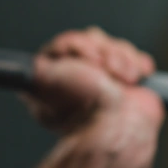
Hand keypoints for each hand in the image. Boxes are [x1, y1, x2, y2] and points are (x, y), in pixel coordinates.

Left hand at [24, 27, 163, 134]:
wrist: (120, 127)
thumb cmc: (83, 109)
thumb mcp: (47, 82)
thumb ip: (37, 71)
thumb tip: (29, 68)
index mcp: (59, 79)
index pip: (67, 44)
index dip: (80, 46)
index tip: (89, 59)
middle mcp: (82, 79)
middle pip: (94, 40)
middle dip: (104, 52)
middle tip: (106, 69)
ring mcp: (108, 81)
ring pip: (117, 48)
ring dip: (122, 60)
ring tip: (125, 79)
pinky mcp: (131, 85)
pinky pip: (136, 59)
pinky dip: (138, 65)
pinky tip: (135, 79)